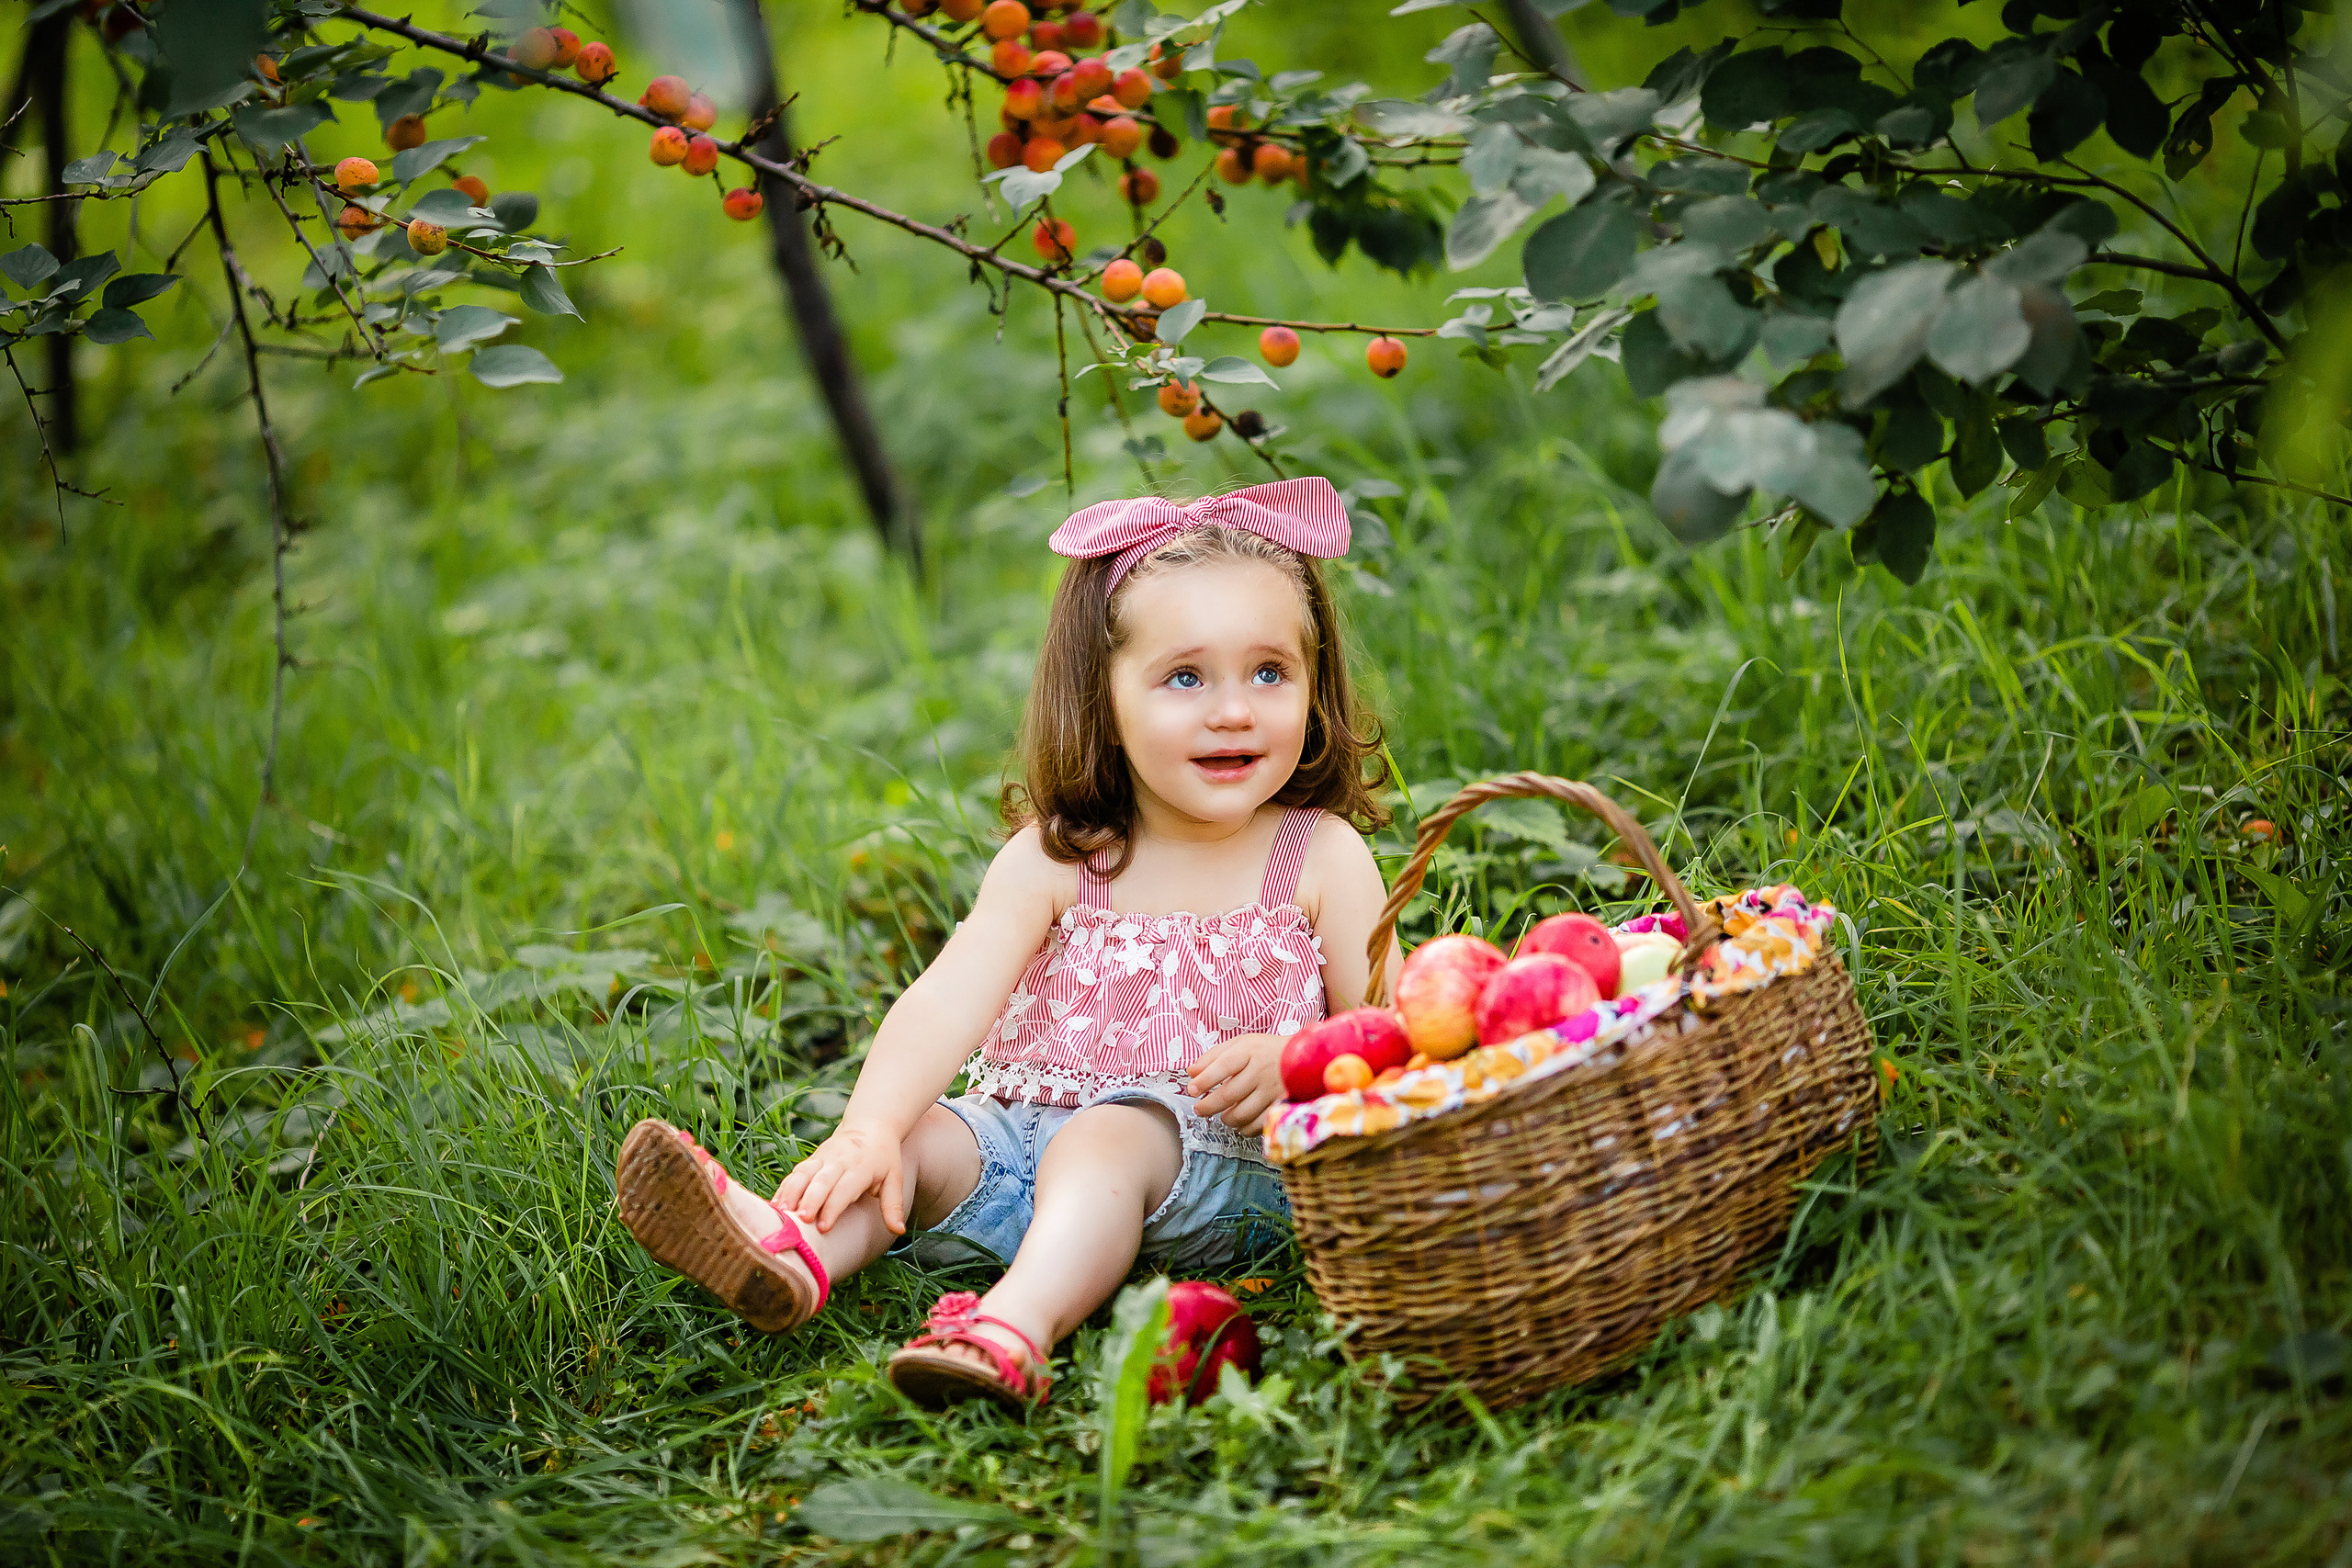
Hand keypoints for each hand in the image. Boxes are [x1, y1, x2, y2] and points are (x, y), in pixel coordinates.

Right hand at [774, 1121, 906, 1233]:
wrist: (870, 1127)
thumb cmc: (884, 1158)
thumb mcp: (894, 1179)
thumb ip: (893, 1205)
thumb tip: (897, 1230)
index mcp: (860, 1167)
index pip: (844, 1189)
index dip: (833, 1207)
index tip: (823, 1227)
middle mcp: (839, 1161)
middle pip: (820, 1181)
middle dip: (809, 1201)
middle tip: (800, 1221)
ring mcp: (822, 1158)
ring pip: (803, 1175)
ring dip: (791, 1193)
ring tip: (781, 1213)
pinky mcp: (811, 1159)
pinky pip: (795, 1173)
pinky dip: (784, 1188)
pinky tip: (774, 1205)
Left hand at [1186, 1031, 1287, 1130]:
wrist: (1305, 1058)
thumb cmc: (1266, 1051)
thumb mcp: (1241, 1044)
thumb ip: (1213, 1056)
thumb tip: (1190, 1072)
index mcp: (1249, 1050)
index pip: (1223, 1066)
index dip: (1205, 1080)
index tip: (1192, 1090)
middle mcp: (1261, 1070)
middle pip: (1229, 1094)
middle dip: (1209, 1106)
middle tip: (1200, 1109)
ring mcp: (1272, 1090)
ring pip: (1242, 1113)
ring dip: (1226, 1119)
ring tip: (1223, 1115)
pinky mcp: (1282, 1105)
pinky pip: (1258, 1124)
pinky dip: (1245, 1128)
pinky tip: (1241, 1123)